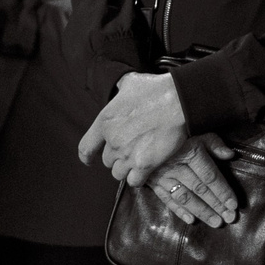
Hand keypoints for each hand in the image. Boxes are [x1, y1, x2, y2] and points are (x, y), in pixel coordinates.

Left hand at [77, 72, 192, 182]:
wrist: (179, 101)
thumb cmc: (157, 90)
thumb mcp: (130, 83)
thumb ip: (120, 92)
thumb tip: (120, 92)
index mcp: (105, 121)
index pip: (86, 148)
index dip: (86, 156)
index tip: (89, 160)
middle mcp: (113, 140)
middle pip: (107, 161)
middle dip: (117, 157)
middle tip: (131, 149)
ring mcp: (127, 154)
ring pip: (118, 173)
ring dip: (127, 169)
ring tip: (138, 159)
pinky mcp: (144, 165)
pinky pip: (134, 181)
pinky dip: (139, 178)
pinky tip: (145, 169)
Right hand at [139, 135, 240, 225]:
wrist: (148, 140)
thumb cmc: (179, 138)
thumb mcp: (197, 134)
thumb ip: (214, 144)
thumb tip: (230, 155)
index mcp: (190, 152)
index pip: (209, 175)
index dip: (222, 191)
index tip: (233, 205)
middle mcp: (177, 166)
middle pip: (199, 188)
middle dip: (216, 205)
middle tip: (229, 218)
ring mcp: (164, 177)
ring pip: (185, 197)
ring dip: (201, 211)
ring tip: (216, 222)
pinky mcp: (155, 184)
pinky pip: (167, 200)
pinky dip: (179, 211)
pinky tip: (191, 220)